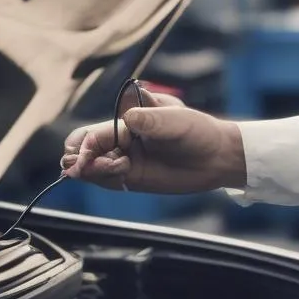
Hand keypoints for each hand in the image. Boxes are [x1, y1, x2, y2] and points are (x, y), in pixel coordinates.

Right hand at [61, 88, 245, 193]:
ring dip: (93, 171)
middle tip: (84, 168)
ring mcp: (126, 159)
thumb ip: (152, 120)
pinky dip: (103, 179)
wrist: (218, 157)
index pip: (95, 132)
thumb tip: (128, 118)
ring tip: (118, 170)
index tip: (86, 155)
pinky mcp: (133, 178)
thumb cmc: (199, 131)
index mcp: (128, 120)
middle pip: (85, 149)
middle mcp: (122, 139)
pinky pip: (107, 180)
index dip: (87, 144)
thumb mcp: (177, 120)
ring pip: (92, 166)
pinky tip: (120, 175)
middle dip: (80, 158)